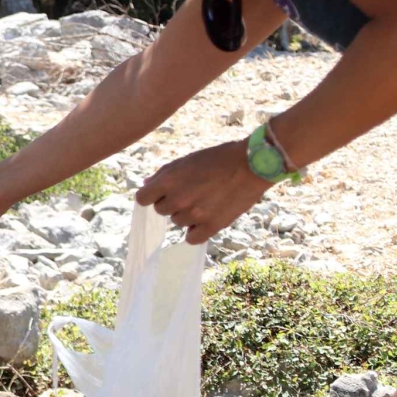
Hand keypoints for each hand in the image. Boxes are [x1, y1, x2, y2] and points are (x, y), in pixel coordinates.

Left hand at [136, 140, 271, 243]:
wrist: (253, 164)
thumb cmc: (218, 158)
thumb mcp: (187, 160)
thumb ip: (163, 174)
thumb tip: (146, 185)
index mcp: (168, 181)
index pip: (142, 199)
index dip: (151, 196)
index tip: (161, 193)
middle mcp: (178, 200)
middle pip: (161, 210)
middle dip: (171, 202)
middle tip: (191, 192)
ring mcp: (194, 215)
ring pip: (177, 222)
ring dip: (186, 214)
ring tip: (205, 200)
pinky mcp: (212, 226)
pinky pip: (192, 238)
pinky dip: (196, 231)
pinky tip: (205, 219)